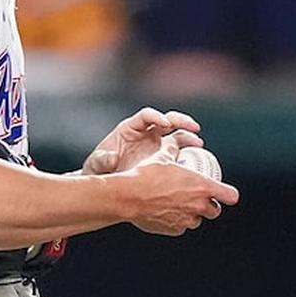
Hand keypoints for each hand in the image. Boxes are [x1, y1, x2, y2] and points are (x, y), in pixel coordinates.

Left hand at [82, 107, 203, 174]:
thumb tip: (112, 158)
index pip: (146, 115)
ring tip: (198, 143)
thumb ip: (102, 159)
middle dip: (180, 120)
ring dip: (188, 135)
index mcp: (130, 128)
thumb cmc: (100, 168)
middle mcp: (145, 132)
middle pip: (166, 119)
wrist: (106, 181)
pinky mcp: (161, 157)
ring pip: (175, 133)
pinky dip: (186, 152)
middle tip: (193, 127)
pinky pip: (177, 150)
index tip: (166, 123)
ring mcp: (155, 144)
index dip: (157, 116)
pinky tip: (195, 158)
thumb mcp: (97, 163)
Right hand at [121, 147, 239, 235]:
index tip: (225, 193)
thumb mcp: (163, 157)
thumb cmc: (146, 175)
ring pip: (197, 220)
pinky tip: (167, 212)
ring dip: (193, 214)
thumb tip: (174, 143)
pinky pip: (181, 227)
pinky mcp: (174, 230)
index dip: (228, 194)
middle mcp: (198, 205)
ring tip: (180, 205)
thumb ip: (174, 150)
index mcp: (202, 186)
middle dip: (209, 205)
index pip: (230, 195)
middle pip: (215, 211)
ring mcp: (186, 220)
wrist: (129, 195)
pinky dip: (177, 221)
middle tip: (198, 198)